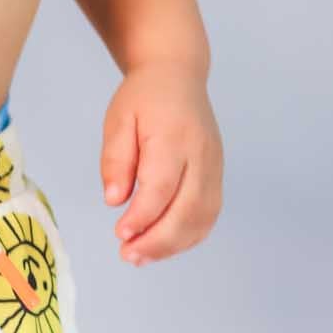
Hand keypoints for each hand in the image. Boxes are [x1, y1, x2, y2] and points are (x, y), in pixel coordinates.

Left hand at [100, 60, 221, 264]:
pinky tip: (163, 245)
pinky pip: (208, 214)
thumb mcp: (118, 120)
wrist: (178, 76)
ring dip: (173, 244)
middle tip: (128, 255)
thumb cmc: (144, 97)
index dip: (143, 216)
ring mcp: (214, 166)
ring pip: (202, 217)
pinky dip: (188, 236)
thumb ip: (116, 160)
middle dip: (158, 239)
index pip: (161, 186)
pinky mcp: (217, 176)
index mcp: (174, 137)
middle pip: (187, 208)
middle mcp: (201, 154)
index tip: (121, 234)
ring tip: (141, 257)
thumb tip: (115, 200)